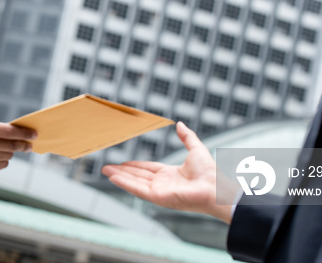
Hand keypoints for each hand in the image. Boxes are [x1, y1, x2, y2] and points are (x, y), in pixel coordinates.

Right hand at [0, 119, 35, 176]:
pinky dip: (1, 160)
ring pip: (8, 156)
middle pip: (12, 146)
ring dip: (9, 152)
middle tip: (29, 145)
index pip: (10, 132)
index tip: (34, 135)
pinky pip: (2, 164)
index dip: (25, 134)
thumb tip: (22, 135)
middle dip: (23, 145)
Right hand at [101, 122, 234, 222]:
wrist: (215, 187)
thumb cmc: (210, 172)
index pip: (148, 169)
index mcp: (171, 174)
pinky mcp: (158, 197)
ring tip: (105, 171)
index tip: (123, 163)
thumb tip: (180, 124)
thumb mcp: (195, 148)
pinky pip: (137, 189)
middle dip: (122, 171)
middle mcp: (163, 184)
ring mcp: (159, 192)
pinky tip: (113, 178)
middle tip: (107, 167)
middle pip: (138, 176)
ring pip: (134, 182)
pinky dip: (124, 183)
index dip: (135, 166)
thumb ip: (187, 137)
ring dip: (119, 177)